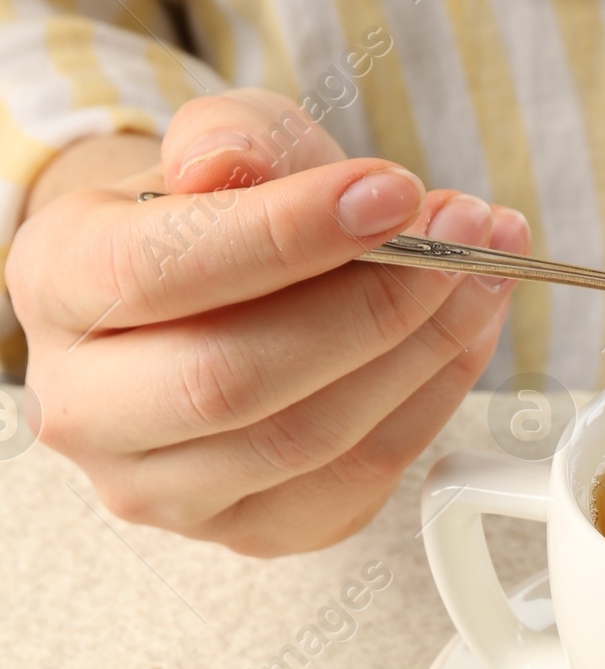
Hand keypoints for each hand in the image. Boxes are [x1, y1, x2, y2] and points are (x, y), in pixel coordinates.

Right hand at [9, 87, 530, 554]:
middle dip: (372, 303)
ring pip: (309, 440)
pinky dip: (434, 397)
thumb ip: (228, 139)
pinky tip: (469, 330)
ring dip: (423, 349)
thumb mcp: (220, 140)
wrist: (214, 292)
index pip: (160, 272)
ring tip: (484, 268)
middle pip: (232, 380)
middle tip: (461, 234)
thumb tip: (228, 166)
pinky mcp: (253, 529)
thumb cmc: (215, 212)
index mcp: (58, 285)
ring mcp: (164, 490)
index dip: (287, 235)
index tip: (393, 193)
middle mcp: (85, 408)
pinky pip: (361, 477)